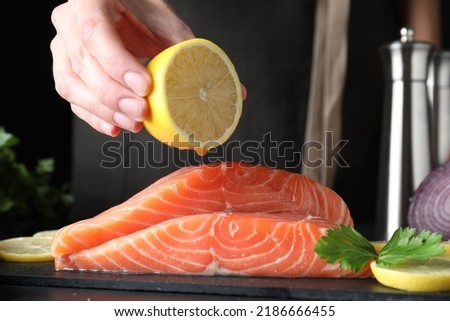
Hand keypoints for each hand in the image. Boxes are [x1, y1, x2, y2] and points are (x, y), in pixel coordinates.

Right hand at [50, 0, 193, 135]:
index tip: (144, 87)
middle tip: (142, 112)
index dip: (118, 65)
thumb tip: (196, 81)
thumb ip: (178, 45)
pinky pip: (73, 98)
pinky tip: (115, 126)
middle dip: (114, 95)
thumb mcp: (164, 19)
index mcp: (89, 0)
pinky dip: (94, 116)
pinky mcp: (65, 69)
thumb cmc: (142, 11)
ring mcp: (63, 47)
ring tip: (133, 123)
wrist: (123, 9)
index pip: (95, 34)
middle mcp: (69, 22)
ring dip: (103, 111)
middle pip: (84, 64)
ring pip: (71, 85)